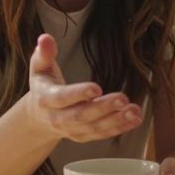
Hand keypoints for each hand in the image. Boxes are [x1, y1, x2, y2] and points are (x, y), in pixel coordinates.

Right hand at [25, 34, 142, 142]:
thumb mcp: (39, 68)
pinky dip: (120, 128)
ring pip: (94, 128)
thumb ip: (43, 54)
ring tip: (135, 110)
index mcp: (46, 99)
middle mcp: (57, 119)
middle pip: (81, 115)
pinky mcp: (83, 136)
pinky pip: (102, 134)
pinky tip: (136, 119)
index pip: (61, 98)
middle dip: (103, 108)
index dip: (78, 94)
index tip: (97, 87)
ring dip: (116, 120)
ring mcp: (71, 130)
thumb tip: (45, 38)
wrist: (38, 118)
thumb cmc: (43, 86)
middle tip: (123, 98)